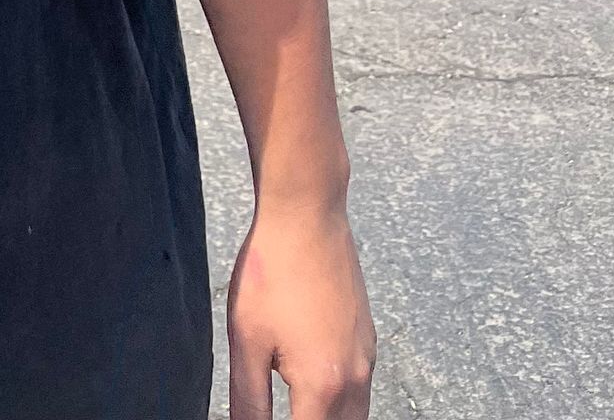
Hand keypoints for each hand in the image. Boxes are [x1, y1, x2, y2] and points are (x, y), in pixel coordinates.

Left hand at [226, 199, 375, 418]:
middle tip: (286, 408)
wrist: (307, 214)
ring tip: (297, 404)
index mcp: (323, 386)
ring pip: (356, 414)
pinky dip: (341, 399)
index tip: (264, 419)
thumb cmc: (273, 270)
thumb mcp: (246, 339)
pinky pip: (361, 386)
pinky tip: (313, 380)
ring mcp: (367, 356)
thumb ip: (248, 399)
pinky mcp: (367, 336)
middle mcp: (355, 378)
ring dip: (328, 417)